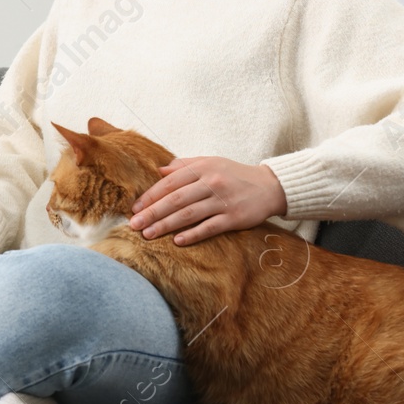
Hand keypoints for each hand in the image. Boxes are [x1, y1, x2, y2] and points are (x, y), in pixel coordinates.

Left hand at [128, 156, 288, 246]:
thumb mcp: (211, 163)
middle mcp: (211, 182)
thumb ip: (185, 165)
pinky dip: (193, 234)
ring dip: (166, 225)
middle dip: (152, 213)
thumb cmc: (235, 175)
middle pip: (175, 199)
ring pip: (188, 214)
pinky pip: (209, 227)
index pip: (170, 182)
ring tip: (148, 234)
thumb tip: (160, 170)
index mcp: (203, 168)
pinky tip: (177, 241)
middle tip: (134, 225)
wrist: (269, 186)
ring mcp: (223, 200)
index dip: (151, 196)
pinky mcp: (234, 217)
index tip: (135, 208)